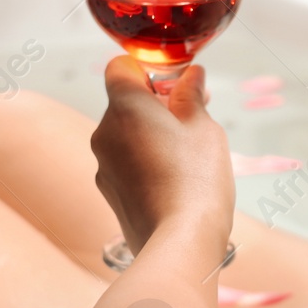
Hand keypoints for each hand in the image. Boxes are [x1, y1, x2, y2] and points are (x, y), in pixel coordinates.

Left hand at [91, 58, 234, 253]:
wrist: (180, 241)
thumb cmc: (196, 179)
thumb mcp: (203, 127)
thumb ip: (191, 95)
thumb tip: (191, 75)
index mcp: (125, 106)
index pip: (121, 67)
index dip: (149, 70)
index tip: (177, 86)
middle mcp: (104, 132)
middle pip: (125, 103)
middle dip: (157, 106)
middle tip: (194, 119)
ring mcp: (103, 165)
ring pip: (126, 135)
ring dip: (152, 136)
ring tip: (188, 156)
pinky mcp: (109, 192)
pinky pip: (126, 164)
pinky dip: (146, 163)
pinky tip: (175, 181)